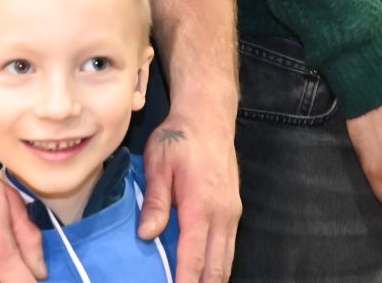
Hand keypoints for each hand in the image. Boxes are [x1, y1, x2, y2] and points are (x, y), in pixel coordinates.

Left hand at [141, 116, 240, 282]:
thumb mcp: (159, 162)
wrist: (209, 116)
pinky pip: (228, 247)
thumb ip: (155, 200)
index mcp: (201, 206)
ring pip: (226, 261)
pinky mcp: (234, 210)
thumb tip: (146, 235)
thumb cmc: (179, 137)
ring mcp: (232, 213)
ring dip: (212, 279)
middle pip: (216, 268)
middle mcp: (223, 215)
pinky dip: (217, 265)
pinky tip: (203, 273)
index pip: (194, 259)